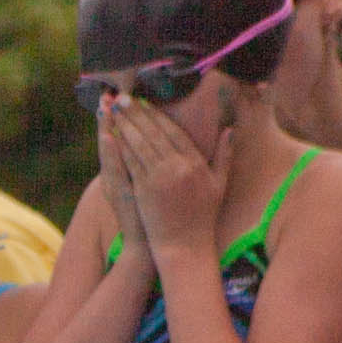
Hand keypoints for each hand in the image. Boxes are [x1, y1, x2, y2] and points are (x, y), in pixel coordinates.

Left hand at [103, 91, 223, 261]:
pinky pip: (130, 163)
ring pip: (140, 145)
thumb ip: (224, 155)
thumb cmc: (203, 215)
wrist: (185, 245)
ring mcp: (159, 178)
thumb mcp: (219, 184)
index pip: (175, 132)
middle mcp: (178, 167)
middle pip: (154, 134)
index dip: (159, 115)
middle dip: (137, 114)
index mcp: (196, 163)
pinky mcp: (143, 190)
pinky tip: (111, 134)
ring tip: (114, 110)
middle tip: (123, 98)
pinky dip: (120, 147)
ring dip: (125, 125)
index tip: (147, 102)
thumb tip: (230, 130)